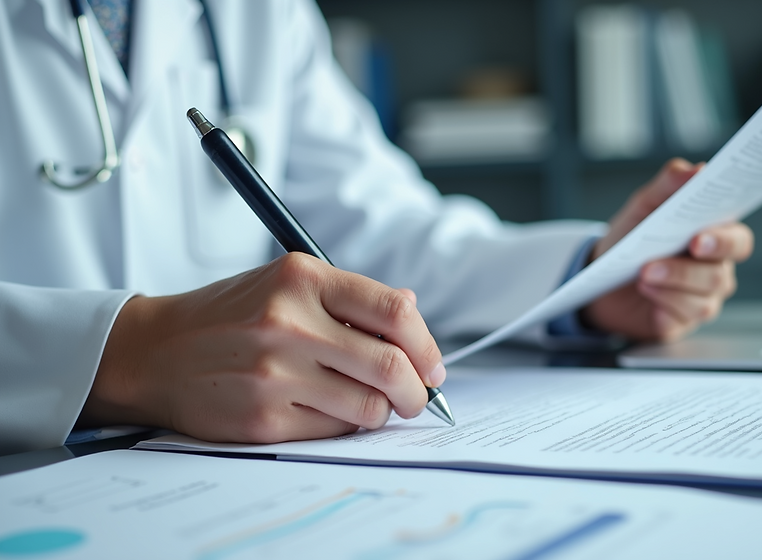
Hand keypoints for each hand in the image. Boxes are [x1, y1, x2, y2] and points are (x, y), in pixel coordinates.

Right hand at [78, 253, 444, 442]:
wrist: (155, 351)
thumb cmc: (230, 315)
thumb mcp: (286, 283)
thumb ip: (350, 296)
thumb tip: (412, 311)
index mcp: (302, 278)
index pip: (394, 312)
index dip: (426, 345)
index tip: (433, 366)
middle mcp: (289, 322)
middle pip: (391, 366)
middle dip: (418, 391)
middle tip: (418, 397)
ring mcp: (275, 372)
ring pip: (369, 406)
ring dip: (383, 410)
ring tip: (369, 402)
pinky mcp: (263, 417)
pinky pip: (334, 430)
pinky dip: (345, 425)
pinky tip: (329, 410)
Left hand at [583, 158, 753, 340]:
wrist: (600, 278)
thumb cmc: (630, 240)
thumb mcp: (644, 207)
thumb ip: (669, 185)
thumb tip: (696, 169)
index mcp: (713, 239)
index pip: (737, 239)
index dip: (727, 238)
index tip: (702, 234)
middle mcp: (714, 270)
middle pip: (722, 271)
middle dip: (699, 263)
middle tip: (688, 247)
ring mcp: (701, 298)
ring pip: (704, 295)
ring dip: (674, 279)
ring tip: (644, 271)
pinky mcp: (681, 320)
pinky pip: (683, 315)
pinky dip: (663, 299)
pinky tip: (646, 289)